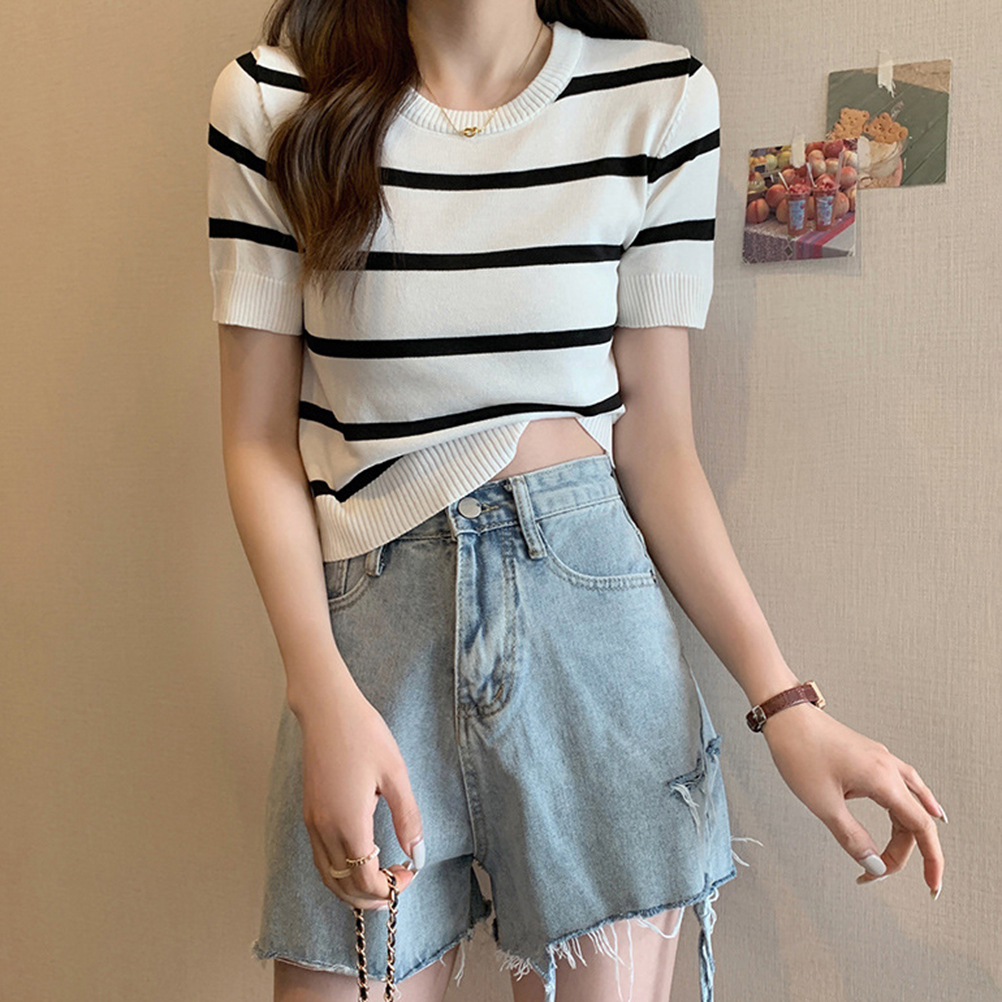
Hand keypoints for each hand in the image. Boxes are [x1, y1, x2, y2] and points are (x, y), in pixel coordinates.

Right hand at [295, 680, 423, 910]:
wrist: (327, 709)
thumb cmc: (364, 734)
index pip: (365, 880)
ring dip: (353, 888)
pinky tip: (360, 858)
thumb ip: (408, 817)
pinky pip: (321, 859)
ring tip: (381, 877)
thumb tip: (418, 854)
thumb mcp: (395, 774)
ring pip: (328, 877)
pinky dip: (339, 872)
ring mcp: (312, 822)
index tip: (409, 873)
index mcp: (348, 822)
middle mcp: (324, 829)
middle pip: (343, 888)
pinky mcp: (309, 813)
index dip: (389, 888)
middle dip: (371, 897)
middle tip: (397, 885)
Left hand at [761, 701, 945, 896]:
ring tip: (892, 857)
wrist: (785, 715)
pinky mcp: (869, 756)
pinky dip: (906, 806)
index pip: (921, 827)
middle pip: (913, 819)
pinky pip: (900, 785)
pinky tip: (910, 812)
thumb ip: (852, 838)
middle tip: (876, 872)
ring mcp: (880, 759)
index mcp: (883, 779)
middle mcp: (888, 767)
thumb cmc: (799, 751)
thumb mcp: (823, 804)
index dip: (932, 860)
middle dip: (901, 851)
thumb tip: (874, 865)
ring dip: (902, 833)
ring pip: (909, 802)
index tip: (932, 885)